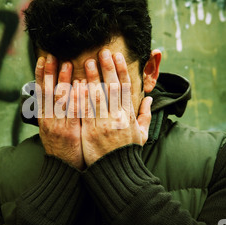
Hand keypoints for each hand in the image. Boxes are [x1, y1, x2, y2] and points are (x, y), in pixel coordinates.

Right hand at [35, 54, 84, 169]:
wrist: (62, 171)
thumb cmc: (60, 149)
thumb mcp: (50, 131)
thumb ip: (53, 113)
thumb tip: (56, 95)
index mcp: (43, 117)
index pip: (40, 92)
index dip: (41, 74)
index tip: (42, 59)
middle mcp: (48, 119)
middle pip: (48, 91)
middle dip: (50, 72)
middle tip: (52, 55)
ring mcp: (59, 126)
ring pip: (59, 99)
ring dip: (63, 80)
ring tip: (68, 64)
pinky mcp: (71, 132)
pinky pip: (74, 112)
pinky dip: (76, 98)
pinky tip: (80, 85)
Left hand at [80, 49, 152, 165]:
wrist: (116, 172)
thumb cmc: (127, 153)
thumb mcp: (141, 135)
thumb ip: (145, 116)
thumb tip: (149, 99)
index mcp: (129, 115)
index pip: (126, 88)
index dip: (121, 70)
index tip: (117, 56)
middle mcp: (118, 117)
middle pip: (112, 87)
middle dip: (107, 68)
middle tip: (101, 52)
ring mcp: (104, 124)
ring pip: (98, 96)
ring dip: (92, 77)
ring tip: (87, 62)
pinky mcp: (91, 131)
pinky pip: (86, 110)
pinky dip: (81, 96)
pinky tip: (77, 84)